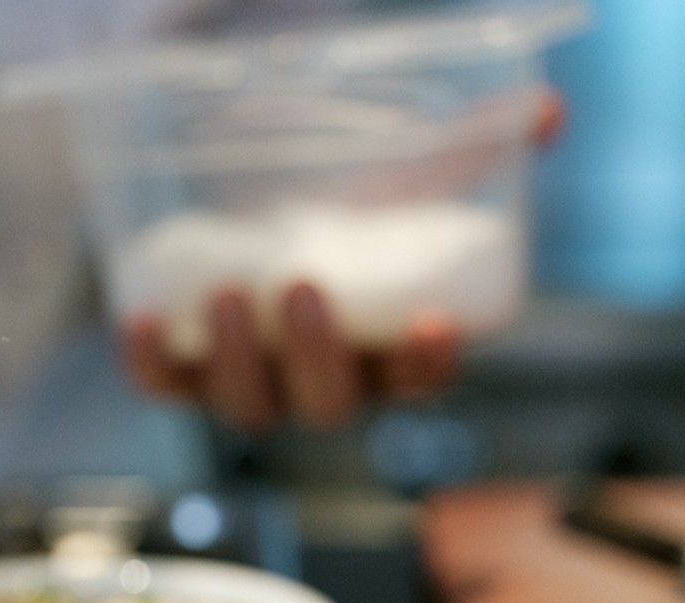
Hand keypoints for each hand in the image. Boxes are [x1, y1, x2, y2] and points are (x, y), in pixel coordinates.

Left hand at [120, 87, 562, 433]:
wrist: (247, 206)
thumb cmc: (339, 209)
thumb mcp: (402, 179)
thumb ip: (471, 152)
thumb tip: (544, 111)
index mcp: (382, 353)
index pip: (416, 381)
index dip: (425, 364)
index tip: (431, 324)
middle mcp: (318, 382)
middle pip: (326, 405)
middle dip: (317, 358)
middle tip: (302, 289)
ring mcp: (247, 384)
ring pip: (246, 408)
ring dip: (238, 362)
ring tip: (226, 295)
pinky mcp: (182, 371)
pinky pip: (164, 385)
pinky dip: (149, 362)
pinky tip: (140, 319)